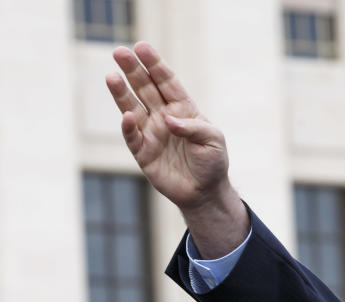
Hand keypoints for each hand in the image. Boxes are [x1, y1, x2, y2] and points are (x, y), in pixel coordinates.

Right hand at [106, 42, 246, 256]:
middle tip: (119, 52)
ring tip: (111, 75)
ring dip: (122, 92)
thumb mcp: (213, 141)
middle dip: (133, 70)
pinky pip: (132, 137)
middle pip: (145, 89)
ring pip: (132, 107)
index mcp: (183, 109)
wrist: (205, 192)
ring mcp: (151, 133)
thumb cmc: (212, 163)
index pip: (166, 82)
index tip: (142, 47)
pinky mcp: (143, 152)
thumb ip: (194, 128)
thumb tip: (168, 120)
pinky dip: (128, 127)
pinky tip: (127, 116)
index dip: (155, 65)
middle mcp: (163, 116)